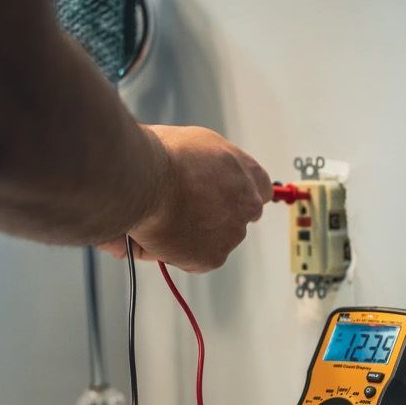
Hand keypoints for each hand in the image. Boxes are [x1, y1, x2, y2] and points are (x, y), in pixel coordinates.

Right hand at [99, 125, 271, 271]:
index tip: (223, 198)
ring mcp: (232, 234)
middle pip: (239, 217)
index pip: (260, 188)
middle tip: (187, 212)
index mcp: (246, 172)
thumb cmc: (161, 155)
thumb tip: (198, 179)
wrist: (145, 179)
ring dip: (196, 236)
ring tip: (164, 219)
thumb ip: (202, 167)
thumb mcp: (192, 144)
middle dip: (217, 217)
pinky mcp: (213, 258)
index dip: (238, 195)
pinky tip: (160, 235)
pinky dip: (178, 253)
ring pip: (216, 241)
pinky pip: (196, 260)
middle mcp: (248, 204)